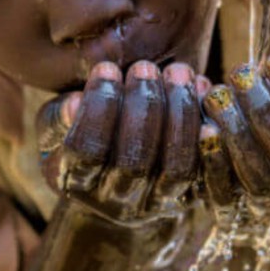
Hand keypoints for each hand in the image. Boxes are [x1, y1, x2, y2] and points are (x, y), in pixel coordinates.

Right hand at [38, 60, 205, 226]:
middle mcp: (117, 202)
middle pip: (134, 161)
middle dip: (143, 106)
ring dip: (180, 113)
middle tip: (146, 66)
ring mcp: (159, 203)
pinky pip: (211, 171)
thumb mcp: (58, 126)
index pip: (86, 150)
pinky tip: (204, 90)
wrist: (121, 170)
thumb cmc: (85, 133)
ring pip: (177, 167)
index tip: (107, 67)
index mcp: (75, 182)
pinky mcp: (194, 196)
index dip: (99, 107)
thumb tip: (74, 105)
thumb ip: (57, 117)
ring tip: (178, 71)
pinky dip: (212, 132)